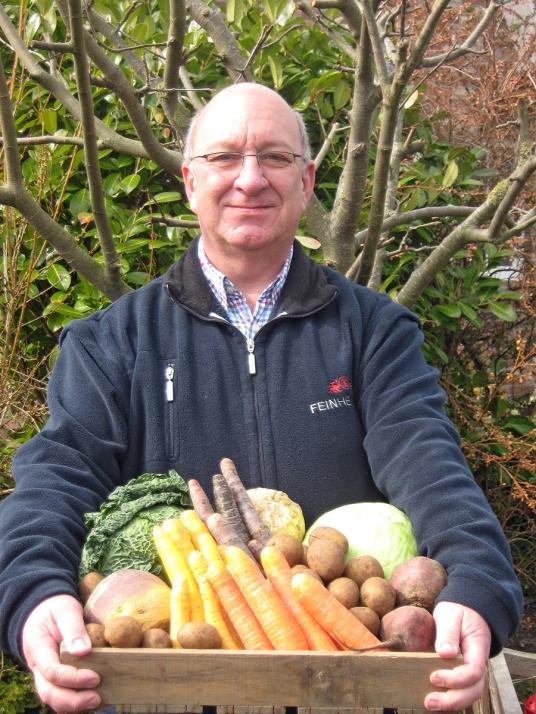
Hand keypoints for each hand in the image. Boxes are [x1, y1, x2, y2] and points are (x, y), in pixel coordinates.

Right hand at [22, 594, 100, 712]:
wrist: (43, 611)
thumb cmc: (55, 609)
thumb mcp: (64, 610)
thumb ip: (73, 628)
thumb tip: (84, 651)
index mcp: (38, 649)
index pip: (51, 671)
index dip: (72, 678)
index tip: (95, 677)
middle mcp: (38, 667)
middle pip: (48, 692)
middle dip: (72, 700)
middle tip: (96, 698)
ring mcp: (44, 675)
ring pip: (53, 698)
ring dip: (73, 705)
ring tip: (98, 701)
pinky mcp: (54, 678)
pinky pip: (61, 695)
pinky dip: (74, 702)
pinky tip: (93, 699)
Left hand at [424, 601, 490, 711]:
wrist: (465, 611)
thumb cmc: (458, 612)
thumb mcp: (451, 615)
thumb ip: (448, 633)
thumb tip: (444, 652)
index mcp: (478, 648)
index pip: (473, 670)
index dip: (456, 678)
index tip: (434, 677)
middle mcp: (478, 664)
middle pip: (474, 689)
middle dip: (453, 699)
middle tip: (430, 701)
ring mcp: (472, 672)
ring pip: (469, 695)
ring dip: (451, 704)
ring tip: (429, 705)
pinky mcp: (463, 675)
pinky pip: (461, 691)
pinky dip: (449, 699)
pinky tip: (433, 702)